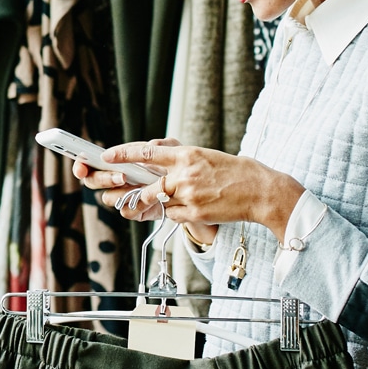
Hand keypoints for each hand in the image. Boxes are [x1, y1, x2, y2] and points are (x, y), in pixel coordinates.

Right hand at [72, 138, 174, 222]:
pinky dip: (137, 205)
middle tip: (122, 176)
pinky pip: (126, 211)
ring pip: (108, 197)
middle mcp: (116, 178)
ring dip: (122, 192)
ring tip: (141, 186)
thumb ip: (156, 146)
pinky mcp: (135, 211)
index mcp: (117, 160)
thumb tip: (147, 146)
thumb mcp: (169, 150)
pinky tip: (151, 199)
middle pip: (92, 181)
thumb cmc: (177, 164)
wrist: (192, 187)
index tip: (81, 166)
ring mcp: (124, 195)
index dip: (81, 164)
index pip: (90, 162)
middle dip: (104, 178)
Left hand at [80, 139, 305, 241]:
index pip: (147, 153)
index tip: (107, 155)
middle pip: (144, 186)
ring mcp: (189, 196)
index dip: (124, 154)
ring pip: (155, 203)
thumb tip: (158, 162)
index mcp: (187, 155)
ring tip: (139, 205)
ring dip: (146, 205)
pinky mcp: (195, 213)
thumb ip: (181, 160)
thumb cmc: (236, 172)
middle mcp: (185, 174)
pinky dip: (171, 213)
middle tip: (112, 194)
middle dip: (126, 192)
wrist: (260, 190)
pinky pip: (172, 215)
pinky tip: (182, 209)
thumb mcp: (206, 157)